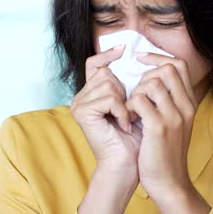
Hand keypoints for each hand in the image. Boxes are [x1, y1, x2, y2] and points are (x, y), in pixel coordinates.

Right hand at [70, 44, 141, 178]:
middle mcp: (81, 97)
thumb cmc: (133, 138)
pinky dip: (122, 111)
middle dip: (124, 88)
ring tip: (127, 119)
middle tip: (129, 111)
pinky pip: (108, 98)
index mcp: (91, 93)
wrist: (126, 164)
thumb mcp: (133, 103)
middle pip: (105, 72)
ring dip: (125, 102)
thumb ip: (127, 82)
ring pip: (108, 83)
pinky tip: (124, 125)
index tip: (125, 49)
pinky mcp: (82, 112)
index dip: (108, 54)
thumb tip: (132, 53)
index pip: (95, 63)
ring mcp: (78, 104)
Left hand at [127, 53, 209, 213]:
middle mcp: (185, 107)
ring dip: (135, 92)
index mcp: (189, 104)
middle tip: (134, 93)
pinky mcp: (159, 128)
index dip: (158, 57)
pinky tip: (128, 119)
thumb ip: (168, 102)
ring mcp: (174, 116)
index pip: (179, 64)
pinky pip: (139, 100)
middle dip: (144, 75)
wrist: (169, 183)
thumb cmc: (165, 153)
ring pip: (151, 82)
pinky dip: (129, 106)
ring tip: (131, 108)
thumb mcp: (174, 124)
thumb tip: (151, 80)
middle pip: (166, 68)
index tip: (140, 60)